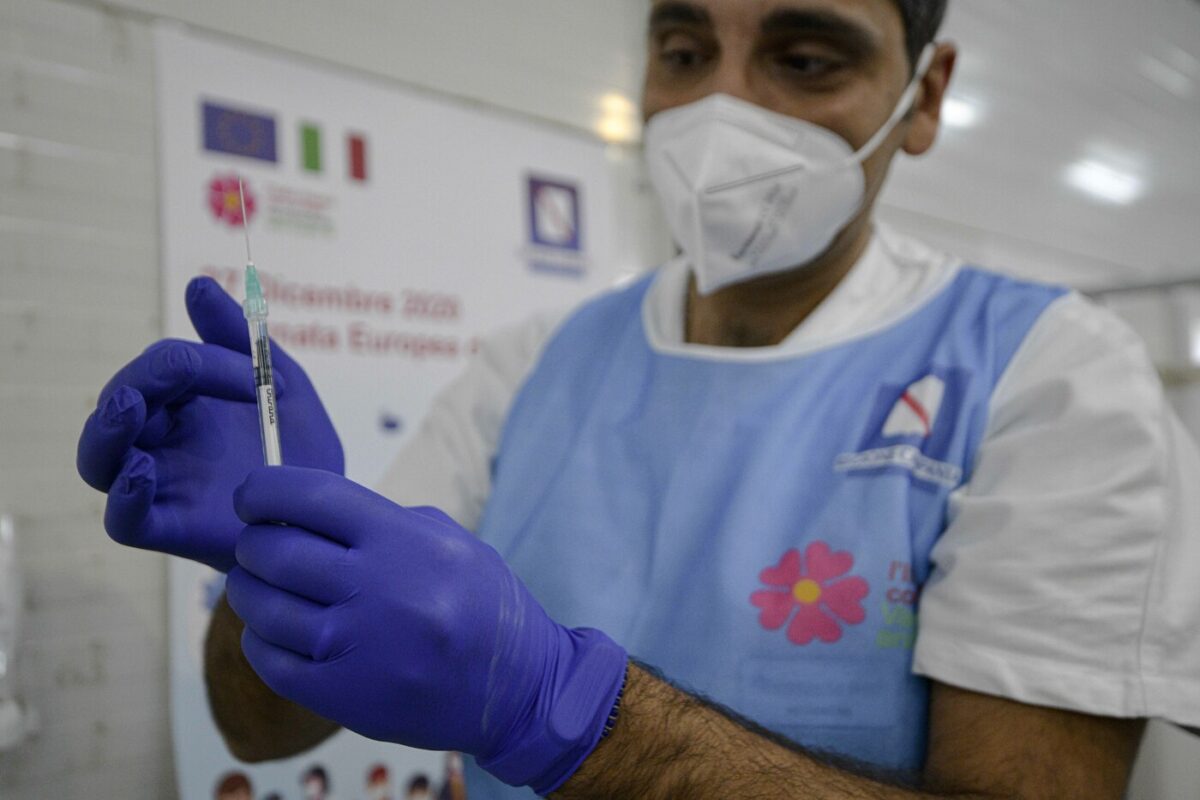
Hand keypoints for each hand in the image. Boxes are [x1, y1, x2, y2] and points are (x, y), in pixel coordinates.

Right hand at [76, 277, 342, 570]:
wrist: (330, 514)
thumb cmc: (302, 450)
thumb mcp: (283, 385)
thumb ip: (240, 339)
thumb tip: (196, 284)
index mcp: (184, 403)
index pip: (162, 369)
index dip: (194, 359)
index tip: (253, 371)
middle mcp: (162, 442)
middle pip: (118, 405)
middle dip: (141, 380)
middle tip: (180, 367)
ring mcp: (162, 486)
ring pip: (100, 460)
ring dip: (107, 430)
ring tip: (129, 406)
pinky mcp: (172, 529)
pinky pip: (123, 521)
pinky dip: (122, 498)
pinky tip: (142, 473)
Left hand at [227, 467, 627, 794]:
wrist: (520, 688)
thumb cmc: (484, 608)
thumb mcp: (449, 540)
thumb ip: (380, 521)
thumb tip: (305, 511)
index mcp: (402, 540)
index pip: (309, 495)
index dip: (262, 490)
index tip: (251, 497)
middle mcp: (376, 588)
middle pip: (272, 550)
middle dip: (252, 543)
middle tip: (258, 546)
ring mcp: (356, 645)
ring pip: (261, 606)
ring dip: (249, 591)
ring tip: (262, 588)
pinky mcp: (343, 695)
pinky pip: (269, 659)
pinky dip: (260, 639)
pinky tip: (276, 630)